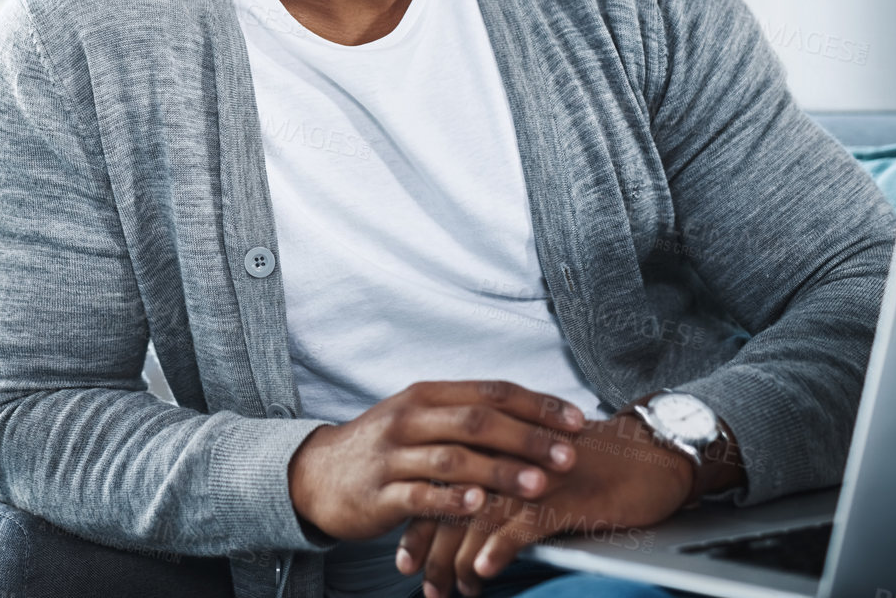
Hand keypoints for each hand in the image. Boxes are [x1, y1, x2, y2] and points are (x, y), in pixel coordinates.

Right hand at [286, 380, 586, 543]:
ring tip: (538, 484)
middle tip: (569, 456)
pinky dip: (451, 499)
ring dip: (500, 471)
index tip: (578, 421)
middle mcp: (410, 419)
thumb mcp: (419, 418)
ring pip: (453, 458)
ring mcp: (393, 456)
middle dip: (528, 438)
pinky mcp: (379, 493)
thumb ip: (465, 414)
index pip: (491, 392)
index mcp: (426, 395)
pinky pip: (420, 495)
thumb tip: (531, 416)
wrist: (317, 475)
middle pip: (477, 421)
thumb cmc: (383, 448)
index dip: (537, 405)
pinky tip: (478, 504)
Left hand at [396, 412, 694, 596]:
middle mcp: (509, 457)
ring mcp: (535, 476)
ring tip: (450, 591)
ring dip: (460, 561)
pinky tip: (484, 572)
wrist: (649, 456)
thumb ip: (499, 486)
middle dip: (433, 551)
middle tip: (423, 586)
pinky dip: (500, 549)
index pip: (444, 486)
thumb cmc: (591, 466)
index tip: (404, 559)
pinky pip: (525, 525)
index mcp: (498, 447)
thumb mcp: (537, 469)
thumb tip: (461, 523)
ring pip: (482, 520)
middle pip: (455, 505)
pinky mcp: (565, 496)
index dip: (419, 524)